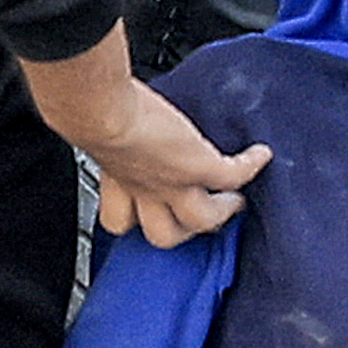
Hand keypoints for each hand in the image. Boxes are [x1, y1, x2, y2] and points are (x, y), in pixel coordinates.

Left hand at [23, 30, 268, 243]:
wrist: (97, 111)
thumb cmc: (87, 113)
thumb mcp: (92, 130)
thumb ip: (100, 131)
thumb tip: (94, 112)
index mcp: (116, 183)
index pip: (122, 219)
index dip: (134, 217)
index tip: (141, 206)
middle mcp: (144, 190)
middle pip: (165, 236)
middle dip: (180, 230)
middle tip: (193, 215)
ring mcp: (174, 184)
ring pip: (204, 220)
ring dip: (221, 211)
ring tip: (234, 199)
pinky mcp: (199, 166)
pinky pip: (234, 175)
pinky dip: (250, 165)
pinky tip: (260, 155)